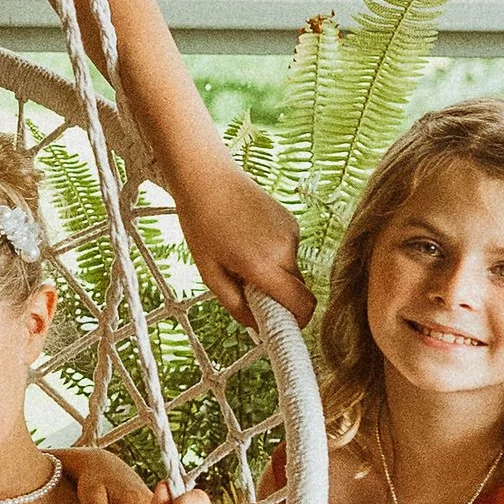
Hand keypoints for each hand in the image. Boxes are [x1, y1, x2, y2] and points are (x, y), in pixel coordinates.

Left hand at [180, 155, 313, 331]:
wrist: (206, 177)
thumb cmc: (201, 223)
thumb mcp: (210, 273)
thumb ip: (236, 305)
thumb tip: (256, 327)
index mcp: (264, 265)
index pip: (301, 306)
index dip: (296, 322)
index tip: (280, 326)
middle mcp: (285, 250)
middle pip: (296, 290)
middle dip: (278, 297)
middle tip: (247, 288)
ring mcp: (291, 233)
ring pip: (291, 270)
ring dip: (273, 273)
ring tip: (240, 255)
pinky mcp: (291, 221)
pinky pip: (287, 251)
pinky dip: (273, 255)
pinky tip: (247, 238)